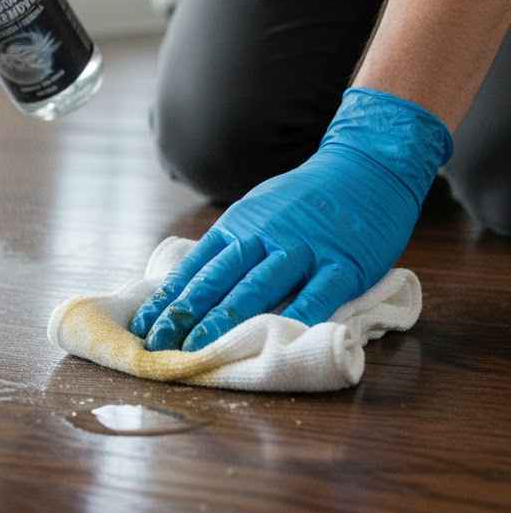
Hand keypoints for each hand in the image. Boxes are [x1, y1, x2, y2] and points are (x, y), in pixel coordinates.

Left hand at [130, 88, 452, 350]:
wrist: (367, 165)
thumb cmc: (306, 198)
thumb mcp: (258, 211)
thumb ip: (231, 245)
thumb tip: (192, 283)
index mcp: (240, 224)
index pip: (197, 266)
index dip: (170, 298)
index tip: (145, 327)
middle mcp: (266, 235)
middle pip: (220, 279)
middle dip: (187, 315)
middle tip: (161, 346)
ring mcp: (305, 248)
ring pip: (260, 287)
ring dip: (227, 319)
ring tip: (201, 348)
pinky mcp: (344, 262)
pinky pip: (319, 294)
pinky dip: (298, 317)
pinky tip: (277, 339)